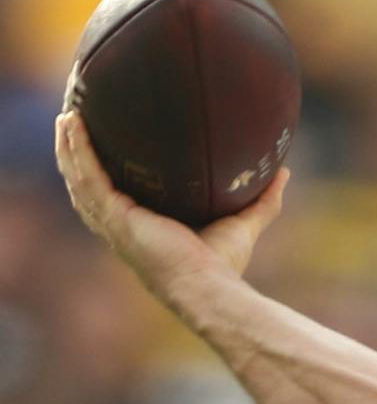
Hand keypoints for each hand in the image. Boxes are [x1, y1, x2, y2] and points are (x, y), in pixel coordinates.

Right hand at [53, 111, 287, 301]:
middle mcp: (118, 226)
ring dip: (68, 145)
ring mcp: (112, 222)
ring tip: (66, 115)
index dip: (101, 172)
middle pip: (85, 184)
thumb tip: (283, 173)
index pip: (111, 197)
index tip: (101, 144)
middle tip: (73, 121)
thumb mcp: (243, 224)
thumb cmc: (223, 267)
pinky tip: (73, 123)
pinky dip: (78, 149)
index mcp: (139, 229)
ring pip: (78, 176)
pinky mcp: (114, 217)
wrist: (209, 288)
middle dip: (74, 153)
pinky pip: (88, 175)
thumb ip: (262, 200)